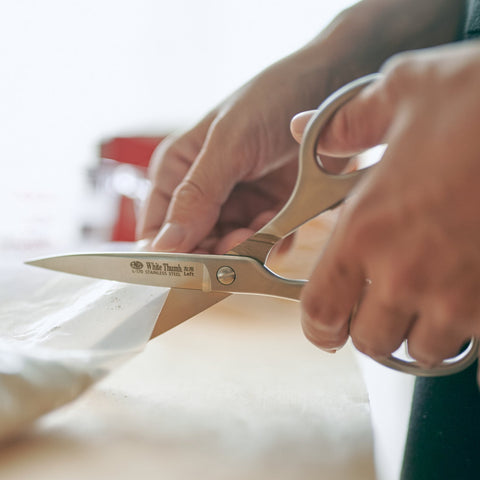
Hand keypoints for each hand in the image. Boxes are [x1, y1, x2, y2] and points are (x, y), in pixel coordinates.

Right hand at [136, 56, 352, 253]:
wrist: (332, 89)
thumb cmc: (271, 100)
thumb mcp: (229, 144)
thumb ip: (196, 195)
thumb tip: (163, 245)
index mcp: (178, 169)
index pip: (158, 225)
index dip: (167, 251)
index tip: (186, 270)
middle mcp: (204, 191)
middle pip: (195, 243)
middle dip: (214, 251)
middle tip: (235, 243)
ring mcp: (238, 203)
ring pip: (230, 248)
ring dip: (246, 247)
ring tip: (262, 228)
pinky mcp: (271, 211)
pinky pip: (265, 244)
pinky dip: (273, 242)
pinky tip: (282, 227)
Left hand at [291, 42, 479, 377]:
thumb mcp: (404, 92)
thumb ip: (346, 124)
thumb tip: (302, 129)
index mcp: (366, 228)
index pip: (320, 311)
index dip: (317, 326)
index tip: (325, 326)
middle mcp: (407, 271)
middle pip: (371, 342)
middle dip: (371, 328)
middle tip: (380, 306)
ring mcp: (462, 295)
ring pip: (425, 350)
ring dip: (420, 332)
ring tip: (427, 299)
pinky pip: (477, 344)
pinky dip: (469, 330)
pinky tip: (470, 295)